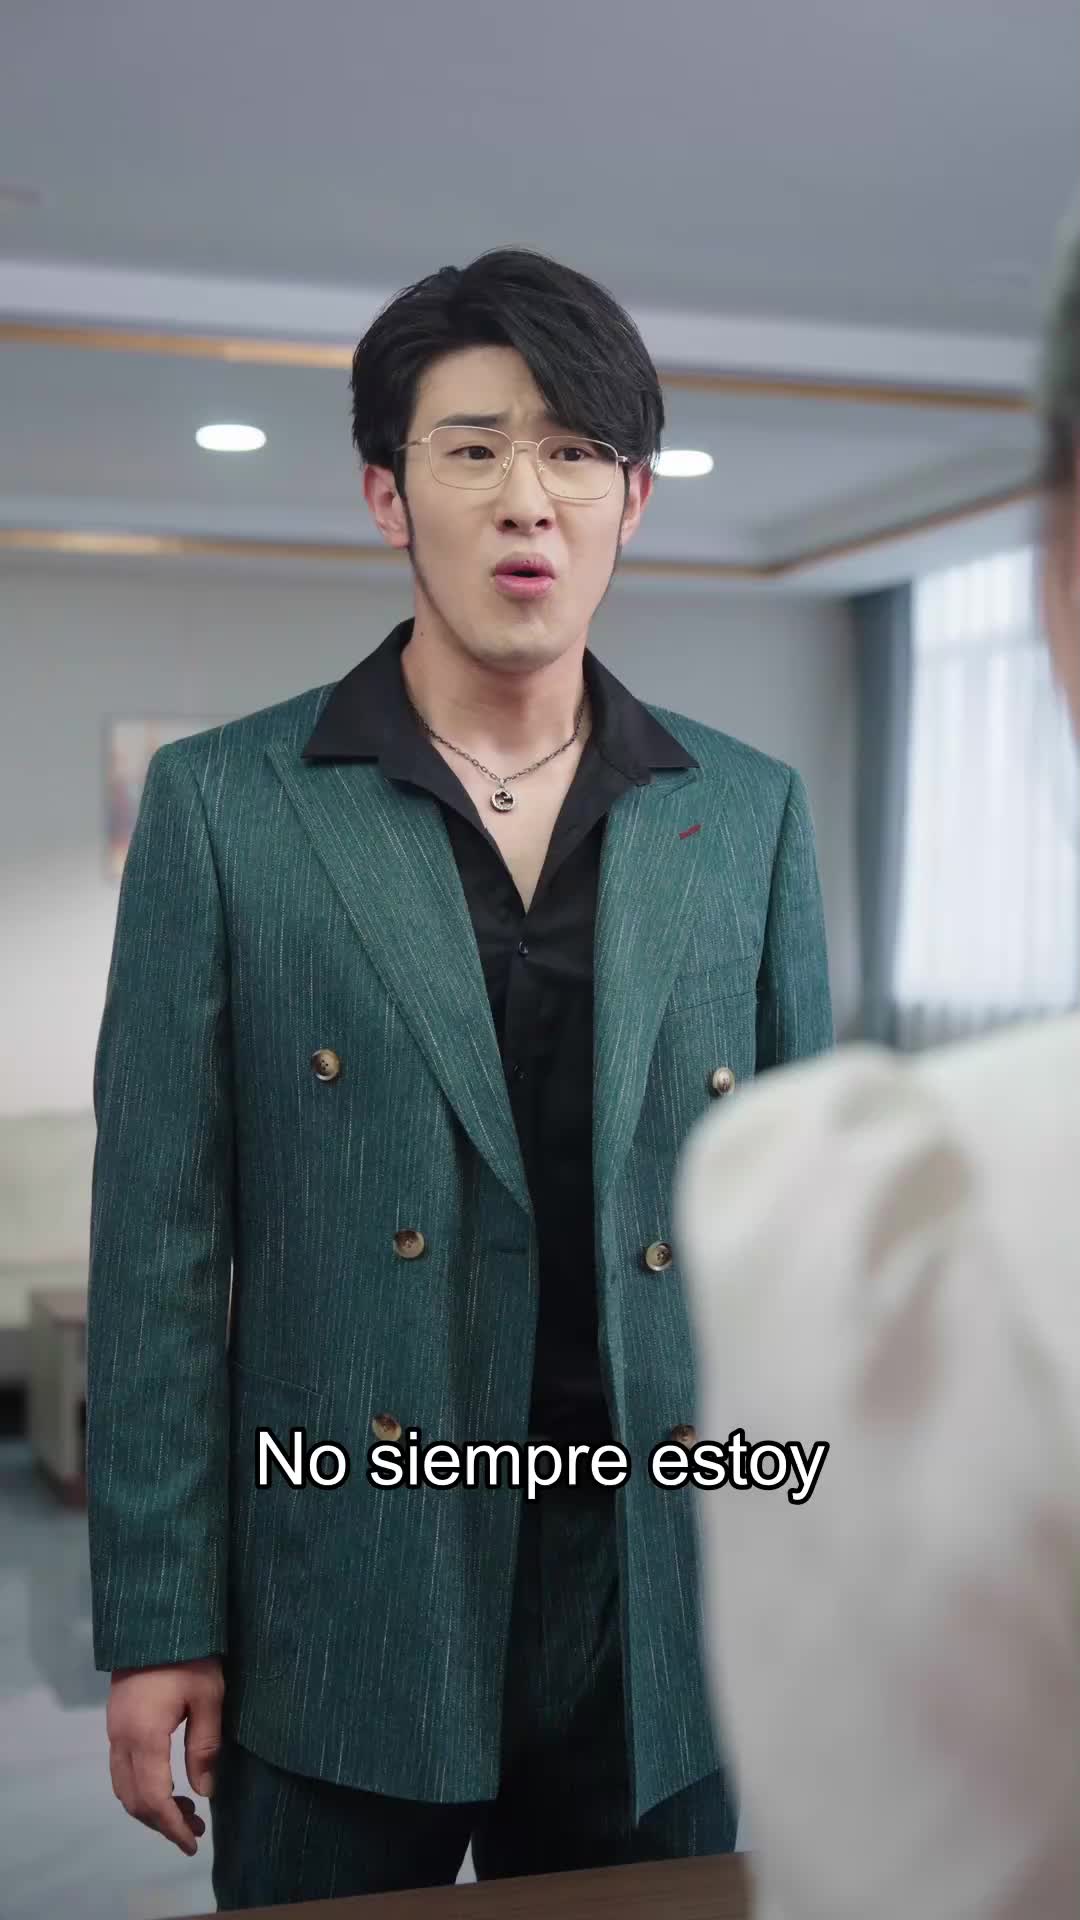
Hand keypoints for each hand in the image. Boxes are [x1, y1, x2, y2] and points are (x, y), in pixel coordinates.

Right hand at [106, 1656, 223, 1855]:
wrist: (157, 1618)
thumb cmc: (190, 1654)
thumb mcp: (209, 1697)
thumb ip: (204, 1747)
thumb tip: (204, 1793)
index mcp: (144, 1736)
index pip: (153, 1799)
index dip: (171, 1827)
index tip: (193, 1843)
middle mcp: (121, 1738)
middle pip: (134, 1800)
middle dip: (163, 1822)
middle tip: (195, 1830)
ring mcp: (114, 1730)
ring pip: (124, 1787)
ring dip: (151, 1807)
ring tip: (187, 1811)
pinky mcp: (116, 1721)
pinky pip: (122, 1769)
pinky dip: (142, 1787)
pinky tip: (169, 1785)